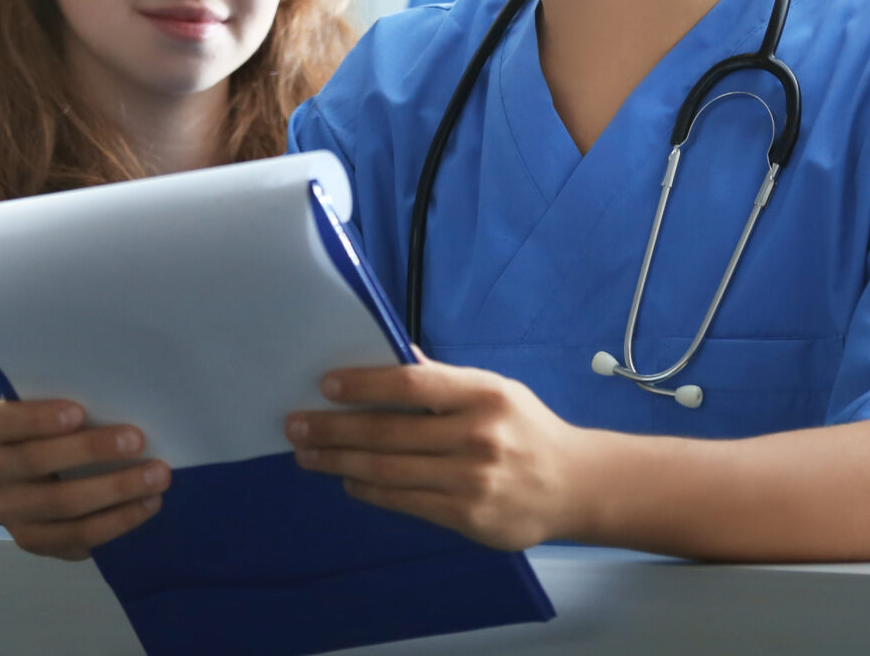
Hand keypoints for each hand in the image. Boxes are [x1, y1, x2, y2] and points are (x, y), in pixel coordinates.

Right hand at [0, 398, 166, 559]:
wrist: (39, 476)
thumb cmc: (56, 428)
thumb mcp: (53, 409)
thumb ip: (74, 405)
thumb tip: (126, 399)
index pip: (4, 422)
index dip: (39, 418)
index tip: (80, 412)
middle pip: (38, 461)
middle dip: (92, 451)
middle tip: (139, 441)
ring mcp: (9, 512)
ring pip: (63, 504)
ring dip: (117, 490)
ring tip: (158, 477)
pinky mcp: (33, 541)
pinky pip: (78, 536)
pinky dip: (118, 520)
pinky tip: (148, 504)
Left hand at [288, 361, 587, 550]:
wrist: (572, 485)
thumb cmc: (525, 429)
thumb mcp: (494, 389)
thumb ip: (444, 379)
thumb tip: (394, 352)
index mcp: (485, 393)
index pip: (414, 383)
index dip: (365, 384)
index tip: (326, 385)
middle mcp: (479, 435)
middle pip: (390, 432)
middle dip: (335, 429)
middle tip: (296, 426)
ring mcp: (473, 480)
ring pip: (390, 471)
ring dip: (341, 462)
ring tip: (308, 455)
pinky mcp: (469, 517)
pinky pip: (406, 502)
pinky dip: (370, 491)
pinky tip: (347, 480)